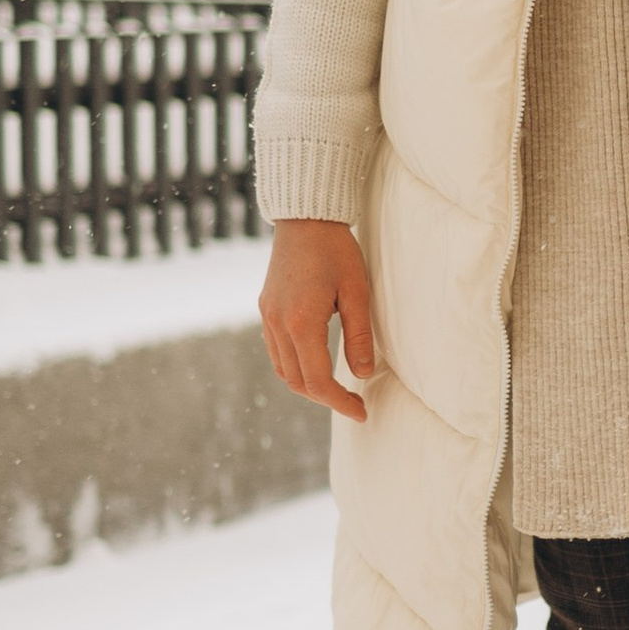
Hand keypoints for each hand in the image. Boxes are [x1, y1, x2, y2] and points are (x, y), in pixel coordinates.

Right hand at [259, 217, 378, 422]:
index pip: (317, 380)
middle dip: (325, 398)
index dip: (339, 402)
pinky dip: (295, 367)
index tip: (361, 411)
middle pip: (296, 381)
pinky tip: (317, 364)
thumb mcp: (357, 292)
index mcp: (301, 322)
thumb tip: (363, 374)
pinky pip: (277, 351)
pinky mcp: (266, 309)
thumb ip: (360, 336)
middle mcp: (277, 324)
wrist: (305, 218)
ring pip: (283, 369)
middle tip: (354, 404)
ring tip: (337, 389)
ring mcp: (267, 317)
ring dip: (308, 385)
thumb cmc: (336, 251)